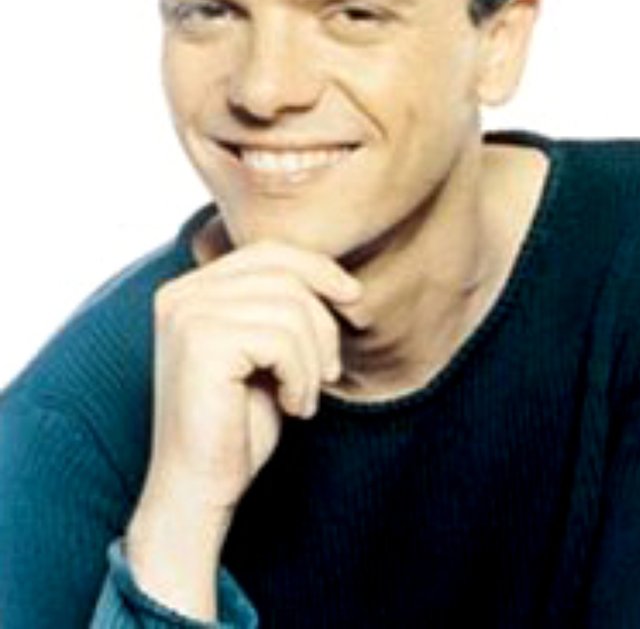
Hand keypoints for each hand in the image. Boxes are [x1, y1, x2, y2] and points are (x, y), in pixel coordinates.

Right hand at [126, 239, 366, 617]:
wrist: (198, 489)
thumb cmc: (238, 423)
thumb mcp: (267, 352)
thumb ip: (283, 307)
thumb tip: (342, 280)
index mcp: (192, 288)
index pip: (270, 252)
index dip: (320, 270)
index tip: (354, 300)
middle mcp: (182, 293)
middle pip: (285, 274)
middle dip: (323, 322)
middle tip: (328, 371)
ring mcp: (188, 315)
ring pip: (291, 308)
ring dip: (313, 358)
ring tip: (304, 395)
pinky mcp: (201, 343)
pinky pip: (282, 339)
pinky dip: (301, 376)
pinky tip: (292, 406)